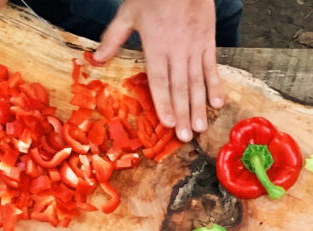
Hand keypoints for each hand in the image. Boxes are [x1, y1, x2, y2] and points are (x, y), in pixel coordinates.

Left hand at [93, 0, 223, 141]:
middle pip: (180, 87)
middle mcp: (177, 50)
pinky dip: (215, 86)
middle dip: (183, 113)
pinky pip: (212, 68)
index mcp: (156, 45)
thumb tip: (96, 60)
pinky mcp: (209, 43)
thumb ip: (113, 38)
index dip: (163, 102)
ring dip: (199, 106)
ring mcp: (195, 48)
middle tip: (185, 136)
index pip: (159, 80)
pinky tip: (217, 103)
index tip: (167, 123)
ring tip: (199, 127)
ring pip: (197, 82)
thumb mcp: (128, 12)